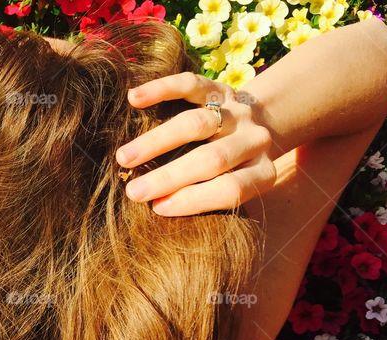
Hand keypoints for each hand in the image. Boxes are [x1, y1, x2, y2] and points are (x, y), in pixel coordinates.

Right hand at [115, 72, 276, 215]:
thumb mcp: (233, 190)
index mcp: (262, 173)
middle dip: (169, 177)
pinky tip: (134, 99)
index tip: (158, 208)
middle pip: (212, 159)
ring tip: (124, 158)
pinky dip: (161, 90)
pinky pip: (190, 85)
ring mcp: (238, 112)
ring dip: (157, 141)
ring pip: (197, 124)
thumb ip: (207, 197)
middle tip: (133, 192)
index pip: (231, 190)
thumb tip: (157, 204)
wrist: (260, 125)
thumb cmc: (233, 171)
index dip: (194, 200)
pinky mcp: (220, 87)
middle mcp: (254, 140)